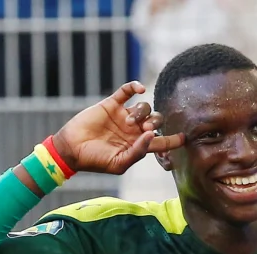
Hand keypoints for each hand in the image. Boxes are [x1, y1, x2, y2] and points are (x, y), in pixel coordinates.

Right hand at [52, 82, 183, 175]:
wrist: (72, 149)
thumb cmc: (95, 160)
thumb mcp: (119, 163)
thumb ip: (138, 151)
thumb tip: (152, 135)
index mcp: (137, 145)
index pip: (160, 141)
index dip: (173, 140)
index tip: (184, 138)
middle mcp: (133, 130)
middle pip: (156, 120)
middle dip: (155, 122)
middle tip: (143, 128)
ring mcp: (123, 115)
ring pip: (144, 106)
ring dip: (142, 112)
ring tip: (128, 121)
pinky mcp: (112, 104)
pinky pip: (127, 90)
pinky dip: (134, 86)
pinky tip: (139, 88)